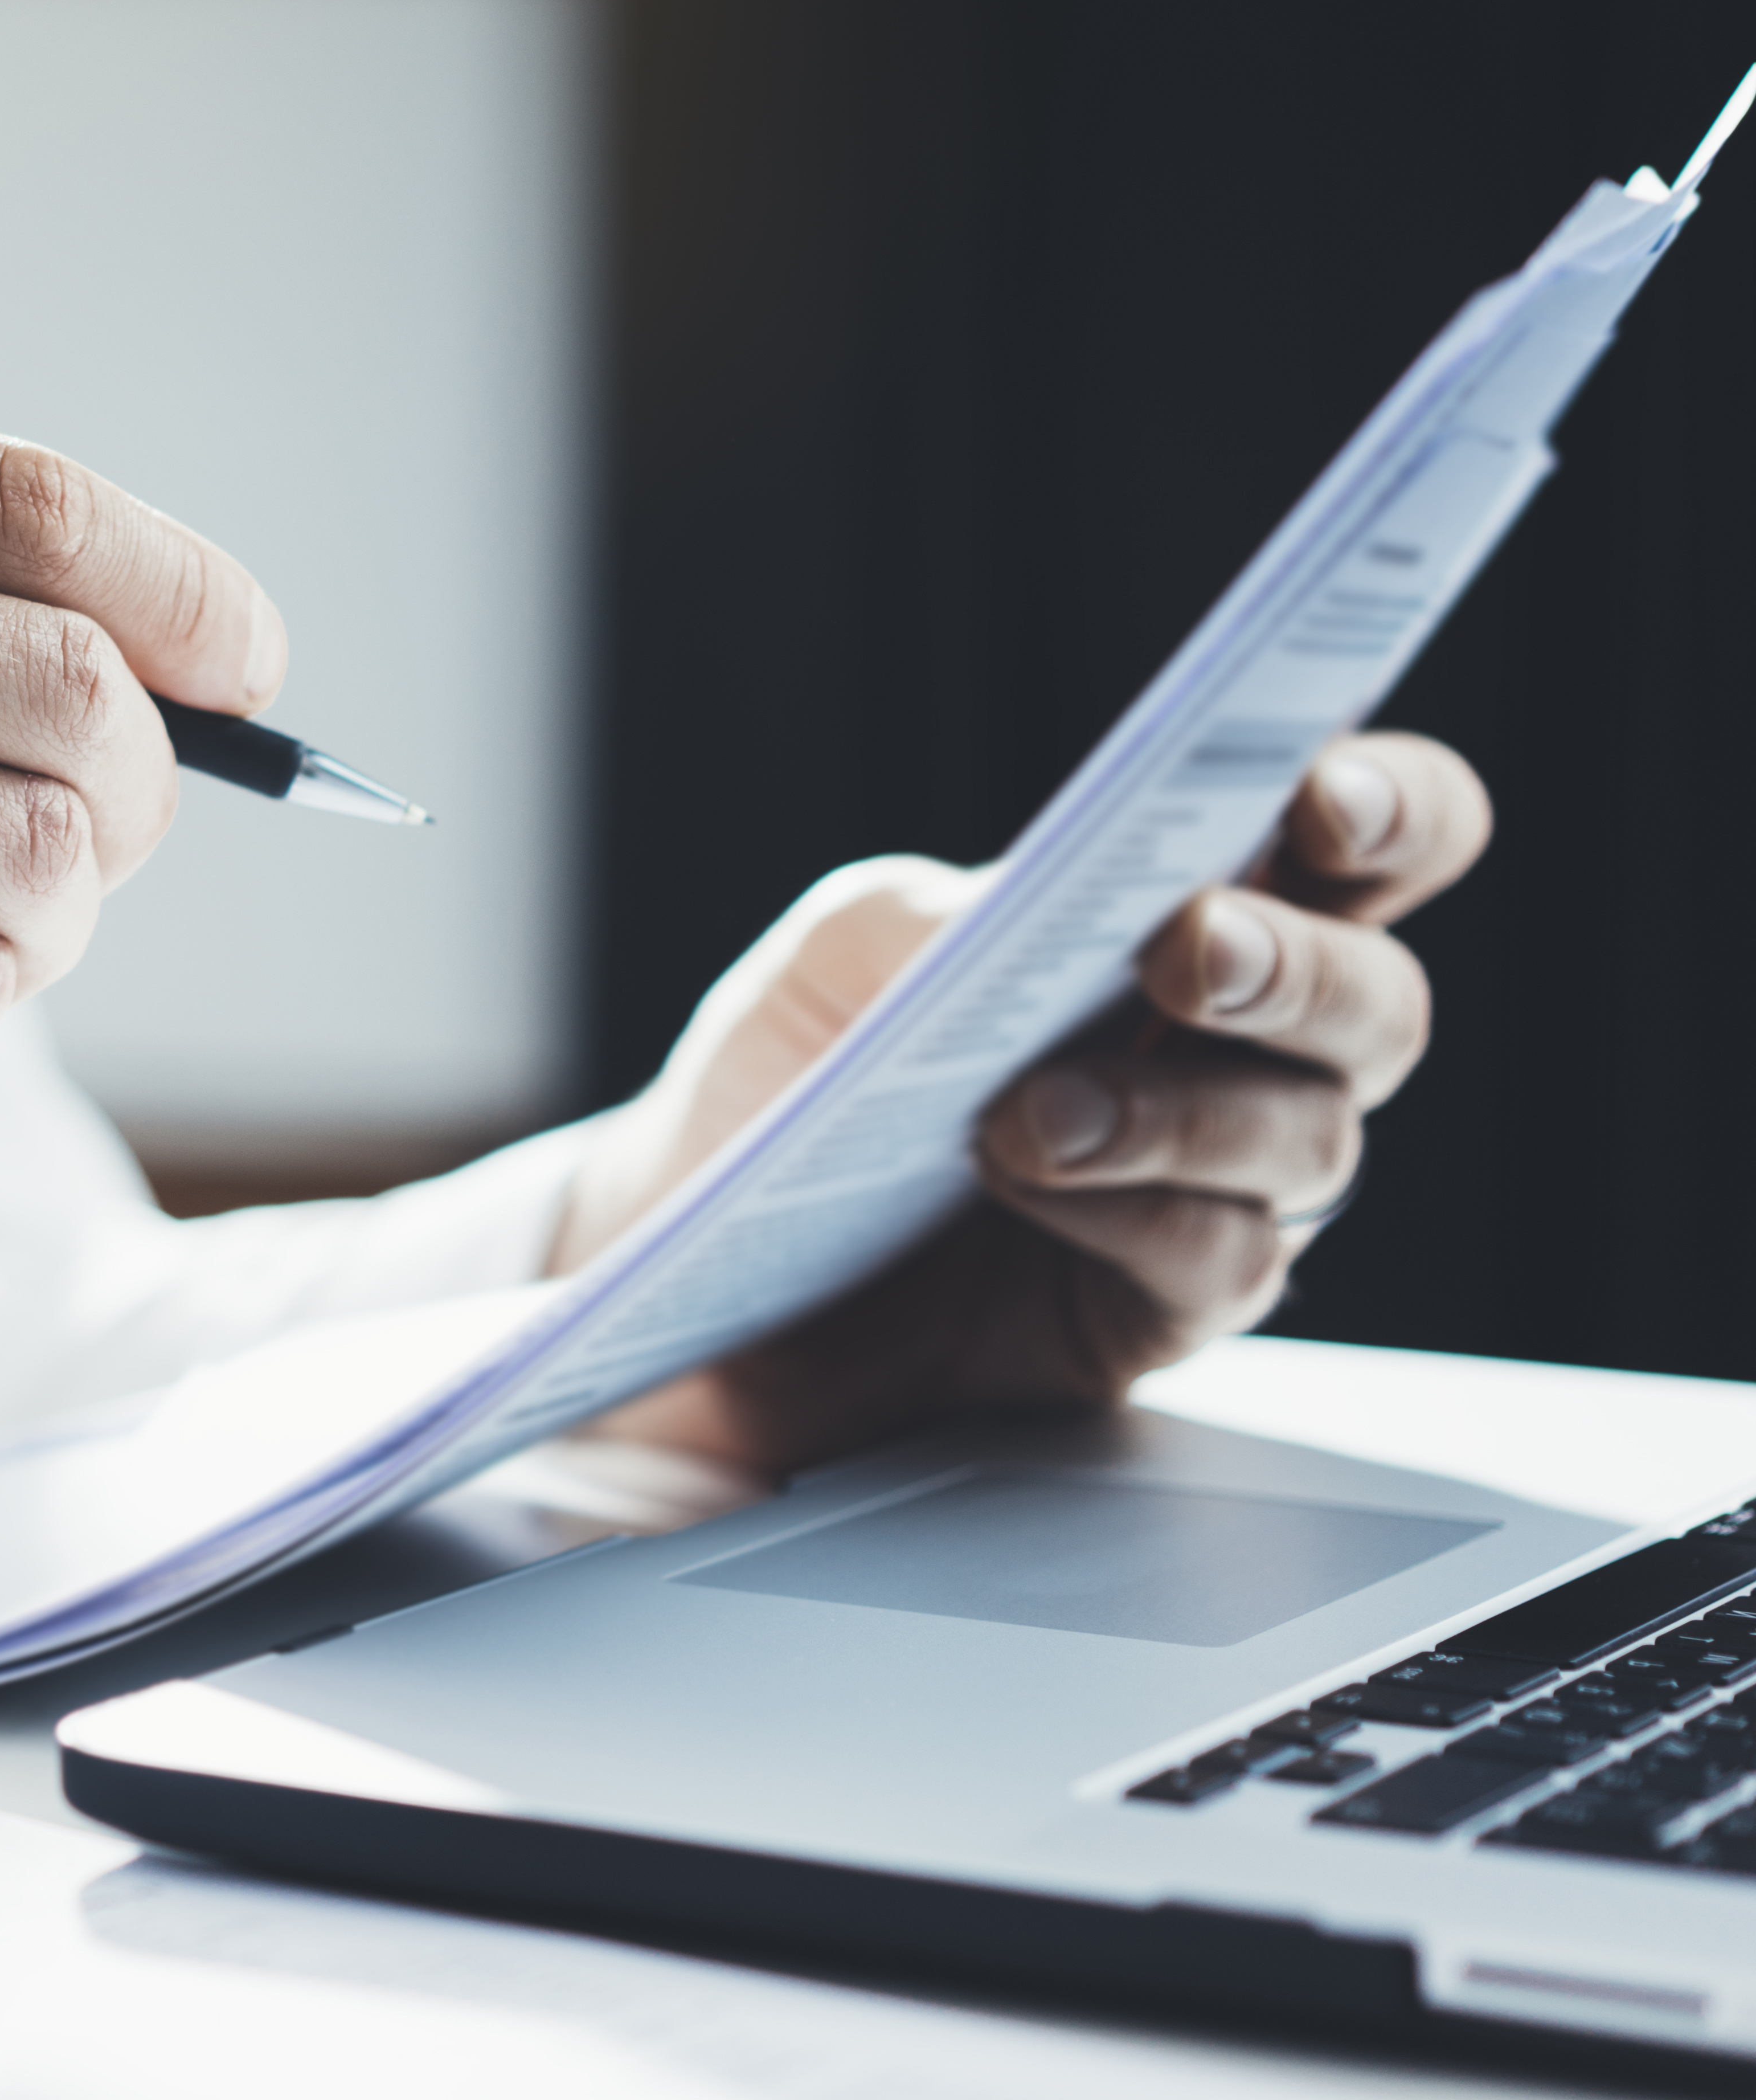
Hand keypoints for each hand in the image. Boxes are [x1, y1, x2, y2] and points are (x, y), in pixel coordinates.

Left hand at [565, 733, 1490, 1475]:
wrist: (704, 1240)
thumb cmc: (801, 1064)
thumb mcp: (846, 952)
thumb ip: (951, 911)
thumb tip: (1033, 904)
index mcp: (1196, 914)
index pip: (1367, 847)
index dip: (1394, 809)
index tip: (1328, 795)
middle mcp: (1245, 1046)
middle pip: (1378, 1001)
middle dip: (1298, 968)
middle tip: (1189, 950)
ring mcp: (1221, 1181)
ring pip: (1310, 1137)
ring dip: (1182, 1109)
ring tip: (1035, 1109)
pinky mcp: (1167, 1303)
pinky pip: (1224, 1259)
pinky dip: (1135, 1215)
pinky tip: (1031, 1185)